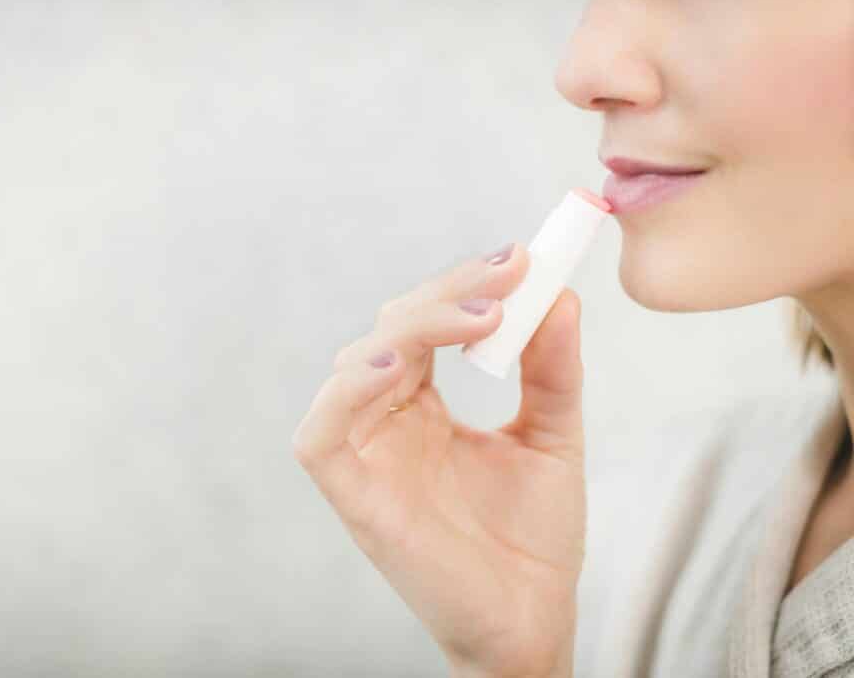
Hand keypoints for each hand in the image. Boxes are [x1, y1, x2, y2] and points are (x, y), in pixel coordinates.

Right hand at [291, 242, 585, 677]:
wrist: (532, 619)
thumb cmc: (534, 538)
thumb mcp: (554, 436)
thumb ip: (552, 371)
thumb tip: (559, 297)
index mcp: (423, 406)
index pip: (426, 325)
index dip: (464, 287)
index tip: (521, 259)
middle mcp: (386, 421)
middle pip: (391, 331)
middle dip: (446, 296)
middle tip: (507, 276)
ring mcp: (365, 456)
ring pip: (353, 366)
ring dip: (411, 329)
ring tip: (478, 319)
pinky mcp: (350, 495)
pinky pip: (320, 434)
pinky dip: (348, 391)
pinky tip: (400, 364)